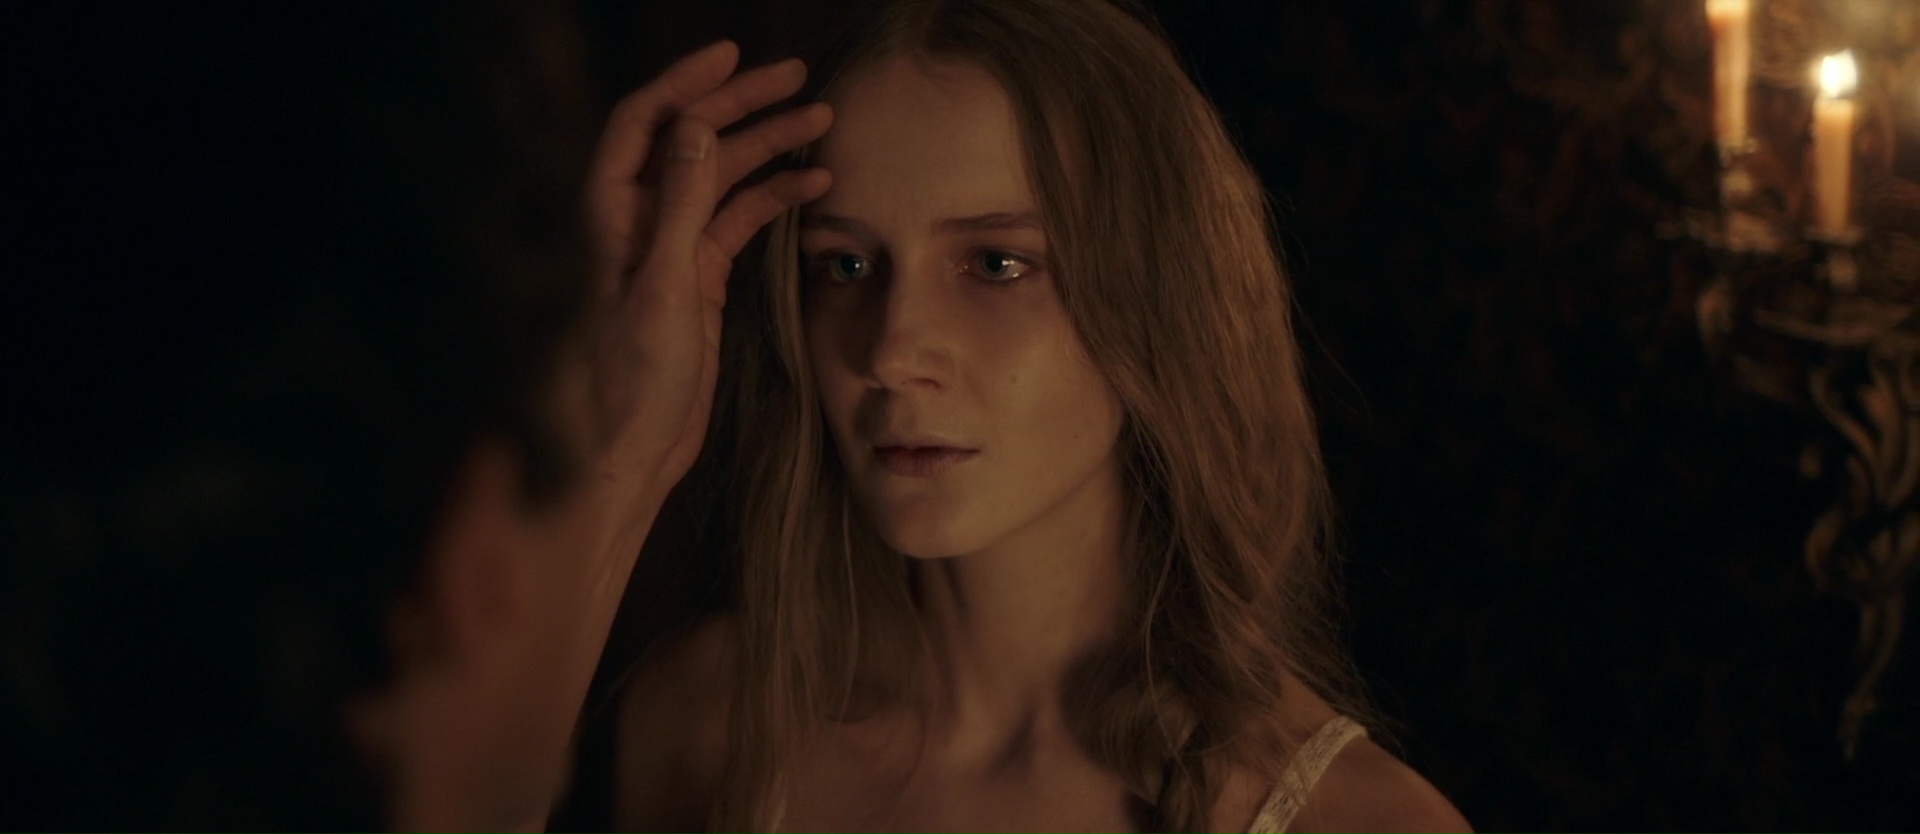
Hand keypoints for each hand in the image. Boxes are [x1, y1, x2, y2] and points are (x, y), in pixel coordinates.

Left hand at [583, 41, 831, 544]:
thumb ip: (680, 209)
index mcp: (608, 216)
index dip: (684, 83)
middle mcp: (636, 222)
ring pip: (720, 178)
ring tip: (821, 122)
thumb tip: (695, 130)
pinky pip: (737, 222)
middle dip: (741, 105)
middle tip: (799, 78)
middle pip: (689, 142)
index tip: (733, 55)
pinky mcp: (697, 279)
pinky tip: (813, 184)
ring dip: (767, 149)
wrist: (627, 454)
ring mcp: (669, 249)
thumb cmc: (624, 384)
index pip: (642, 124)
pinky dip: (773, 200)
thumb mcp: (659, 291)